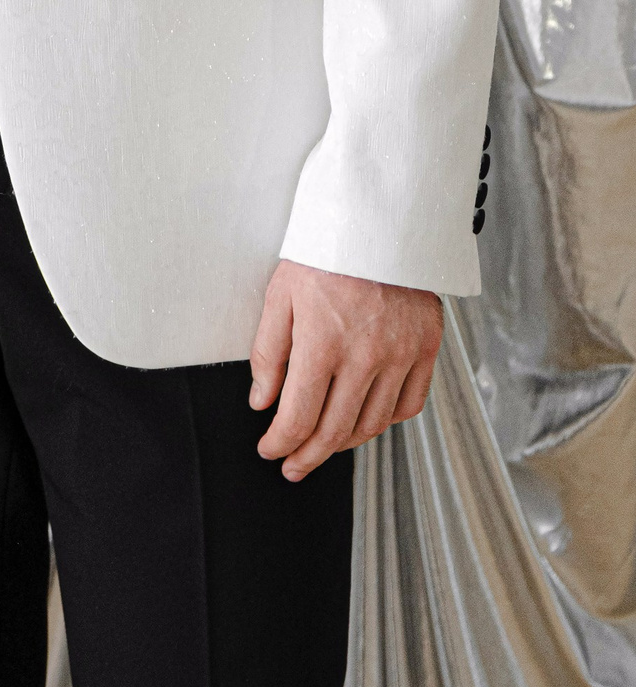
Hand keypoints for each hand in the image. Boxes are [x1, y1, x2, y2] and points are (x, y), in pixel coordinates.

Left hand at [249, 259, 441, 479]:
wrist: (379, 220)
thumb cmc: (325, 252)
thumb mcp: (280, 293)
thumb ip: (268, 351)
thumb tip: (261, 400)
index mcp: (323, 342)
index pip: (299, 416)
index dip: (281, 442)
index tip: (270, 450)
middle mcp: (366, 356)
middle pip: (335, 430)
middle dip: (308, 456)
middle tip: (293, 466)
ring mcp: (401, 355)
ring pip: (372, 424)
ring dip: (344, 444)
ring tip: (323, 446)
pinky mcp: (425, 349)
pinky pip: (409, 405)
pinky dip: (386, 421)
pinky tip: (366, 419)